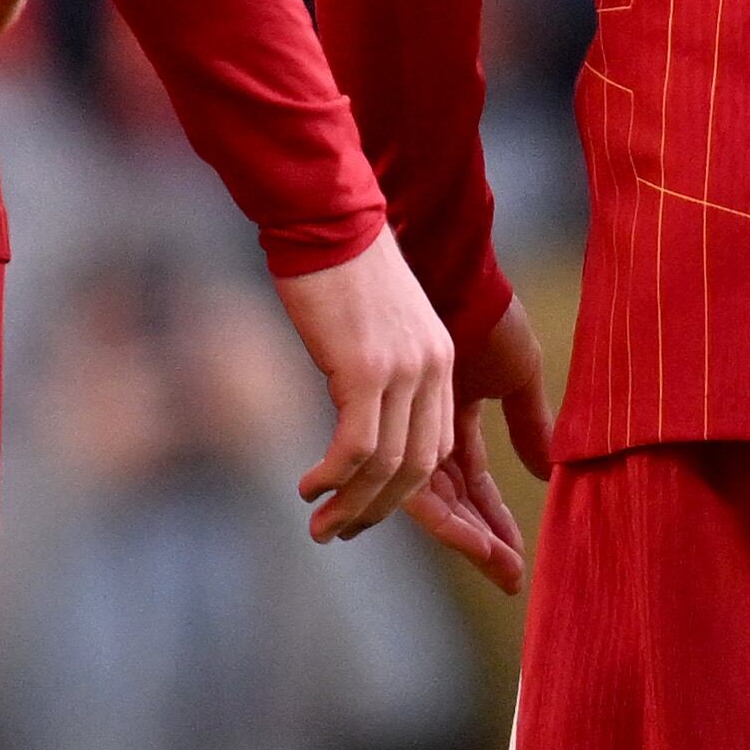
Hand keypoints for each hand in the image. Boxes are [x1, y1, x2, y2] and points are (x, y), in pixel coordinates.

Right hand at [279, 231, 457, 553]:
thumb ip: (383, 373)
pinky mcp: (366, 369)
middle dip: (379, 511)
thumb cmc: (340, 267)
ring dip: (353, 505)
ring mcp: (403, 370)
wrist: (326, 216)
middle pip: (419, 468)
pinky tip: (309, 488)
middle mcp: (431, 369)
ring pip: (388, 466)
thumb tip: (360, 417)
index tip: (367, 512)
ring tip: (321, 527)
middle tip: (340, 533)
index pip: (436, 447)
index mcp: (440, 360)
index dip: (403, 490)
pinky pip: (357, 447)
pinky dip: (333, 477)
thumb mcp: (377, 328)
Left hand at [404, 295, 550, 590]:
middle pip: (453, 499)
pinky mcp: (384, 417)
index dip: (495, 523)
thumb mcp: (515, 371)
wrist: (448, 267)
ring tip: (492, 562)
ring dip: (456, 533)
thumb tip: (547, 474)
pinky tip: (443, 527)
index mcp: (459, 416)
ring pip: (428, 496)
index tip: (514, 565)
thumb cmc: (484, 311)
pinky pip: (401, 474)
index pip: (477, 484)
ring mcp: (406, 423)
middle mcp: (428, 427)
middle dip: (479, 539)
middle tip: (508, 576)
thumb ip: (529, 422)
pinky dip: (415, 504)